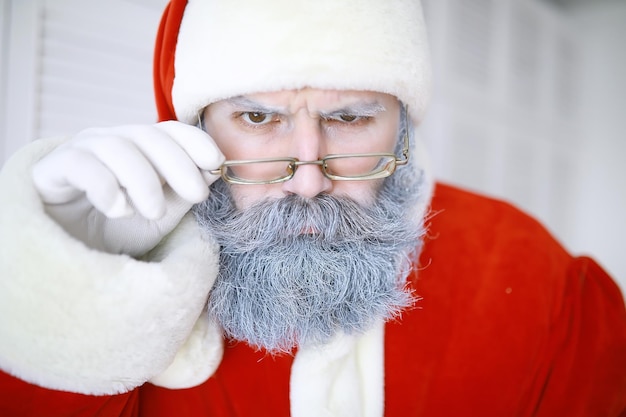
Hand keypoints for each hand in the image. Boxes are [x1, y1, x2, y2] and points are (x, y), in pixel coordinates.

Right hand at [32, 121, 223, 254]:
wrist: (67, 255)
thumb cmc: (115, 232)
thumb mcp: (160, 216)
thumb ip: (183, 193)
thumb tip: (213, 169)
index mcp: (139, 149)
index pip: (170, 131)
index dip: (195, 141)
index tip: (217, 162)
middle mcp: (110, 141)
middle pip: (148, 136)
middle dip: (178, 164)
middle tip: (197, 196)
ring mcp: (79, 151)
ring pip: (116, 147)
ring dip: (143, 180)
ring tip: (153, 212)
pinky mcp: (51, 169)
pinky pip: (80, 164)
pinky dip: (105, 186)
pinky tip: (119, 210)